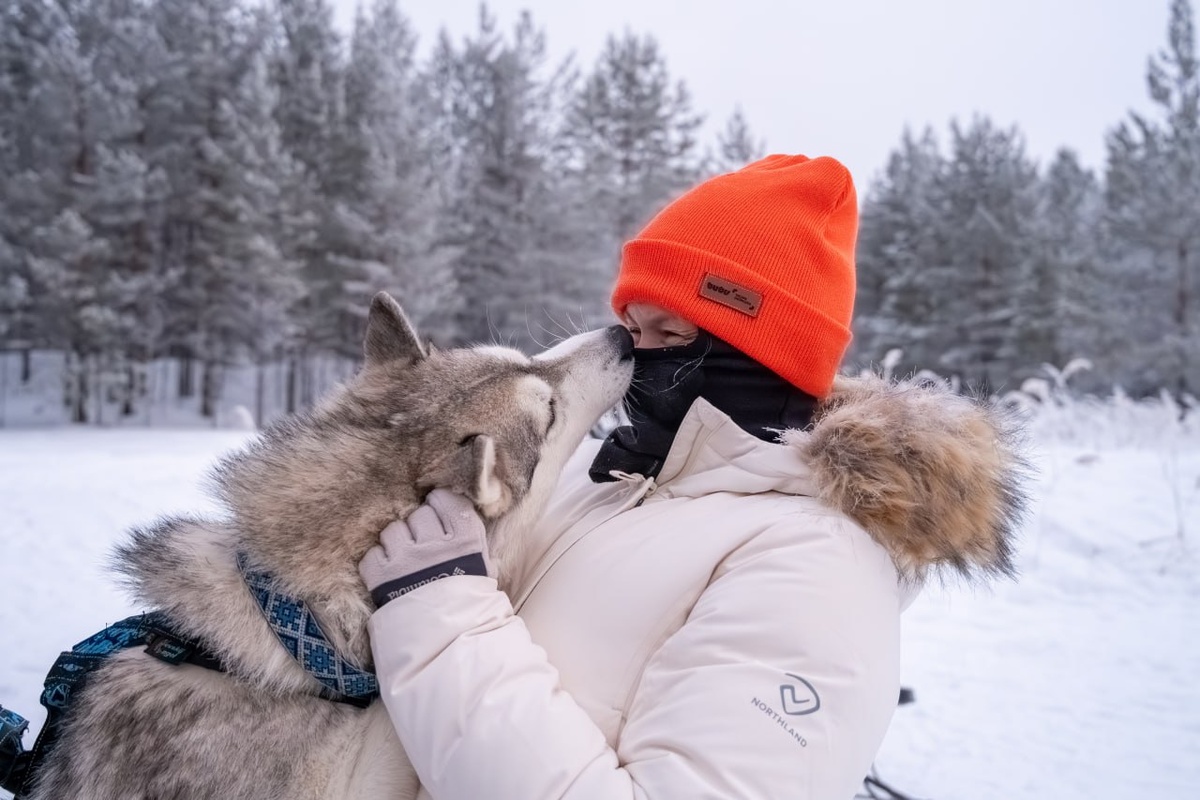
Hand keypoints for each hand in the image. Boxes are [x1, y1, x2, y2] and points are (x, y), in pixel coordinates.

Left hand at [359, 489, 492, 607]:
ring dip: (397, 543)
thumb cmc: (470, 607)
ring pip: (393, 531)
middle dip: (419, 528)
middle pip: (418, 515)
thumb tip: (473, 533)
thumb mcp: (485, 573)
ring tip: (405, 562)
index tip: (438, 514)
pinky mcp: (381, 575)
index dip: (439, 505)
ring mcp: (405, 557)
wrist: (448, 644)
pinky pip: (373, 554)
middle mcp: (435, 542)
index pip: (446, 500)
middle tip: (424, 546)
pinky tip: (390, 576)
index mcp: (465, 538)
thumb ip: (477, 548)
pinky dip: (378, 563)